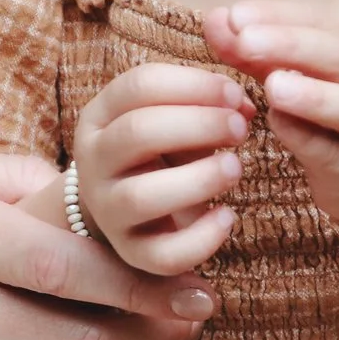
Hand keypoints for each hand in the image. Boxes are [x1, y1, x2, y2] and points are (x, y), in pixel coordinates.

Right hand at [72, 63, 250, 274]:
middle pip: (137, 133)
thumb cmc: (163, 153)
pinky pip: (162, 254)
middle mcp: (94, 161)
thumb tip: (243, 107)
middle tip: (241, 129)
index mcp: (102, 116)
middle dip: (198, 125)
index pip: (139, 85)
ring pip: (141, 196)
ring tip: (235, 167)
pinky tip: (228, 216)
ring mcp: (108, 210)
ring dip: (198, 179)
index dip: (193, 85)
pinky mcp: (132, 253)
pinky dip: (201, 237)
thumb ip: (208, 106)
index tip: (235, 94)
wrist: (131, 211)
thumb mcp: (176, 120)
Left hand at [206, 2, 338, 228]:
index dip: (276, 15)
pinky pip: (335, 152)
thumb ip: (254, 54)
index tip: (233, 14)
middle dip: (291, 45)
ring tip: (272, 86)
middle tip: (246, 39)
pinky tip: (278, 126)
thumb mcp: (297, 79)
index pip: (316, 21)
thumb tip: (215, 20)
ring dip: (313, 95)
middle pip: (337, 55)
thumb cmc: (335, 120)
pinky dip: (308, 138)